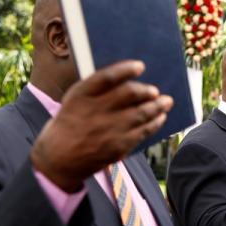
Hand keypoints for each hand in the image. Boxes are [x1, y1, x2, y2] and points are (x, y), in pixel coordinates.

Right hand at [31, 60, 172, 191]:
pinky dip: (155, 123)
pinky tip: (160, 117)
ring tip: (167, 101)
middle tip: (155, 91)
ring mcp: (108, 130)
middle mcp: (95, 111)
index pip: (107, 77)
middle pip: (129, 94)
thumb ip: (97, 90)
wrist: (58, 159)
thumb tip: (129, 80)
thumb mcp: (74, 101)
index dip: (126, 70)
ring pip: (141, 113)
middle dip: (146, 90)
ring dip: (158, 106)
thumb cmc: (70, 123)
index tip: (139, 66)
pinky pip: (143, 131)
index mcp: (81, 95)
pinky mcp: (118, 146)